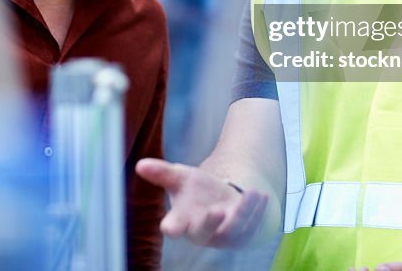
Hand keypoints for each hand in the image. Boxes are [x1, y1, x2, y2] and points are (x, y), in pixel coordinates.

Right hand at [135, 157, 268, 247]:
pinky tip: (261, 196)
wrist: (224, 202)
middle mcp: (202, 232)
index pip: (174, 227)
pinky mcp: (243, 235)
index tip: (168, 228)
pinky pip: (251, 227)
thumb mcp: (181, 179)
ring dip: (242, 212)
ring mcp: (223, 235)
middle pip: (204, 232)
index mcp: (182, 221)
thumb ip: (162, 173)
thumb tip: (140, 164)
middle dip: (211, 223)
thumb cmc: (197, 192)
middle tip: (216, 211)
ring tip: (250, 193)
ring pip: (233, 229)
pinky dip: (257, 212)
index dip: (172, 227)